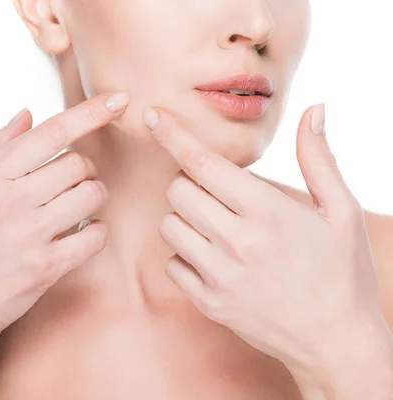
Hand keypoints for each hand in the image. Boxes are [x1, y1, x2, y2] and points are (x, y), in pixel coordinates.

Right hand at [0, 92, 129, 336]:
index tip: (119, 100)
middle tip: (71, 182)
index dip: (90, 112)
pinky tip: (78, 234)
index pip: (51, 133)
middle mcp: (8, 201)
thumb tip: (26, 114)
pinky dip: (94, 231)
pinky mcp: (45, 267)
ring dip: (93, 196)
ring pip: (91, 195)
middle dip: (83, 169)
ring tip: (75, 206)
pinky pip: (94, 236)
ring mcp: (29, 235)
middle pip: (78, 163)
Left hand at [142, 104, 391, 380]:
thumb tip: (312, 110)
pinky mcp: (208, 303)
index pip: (203, 163)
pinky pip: (172, 264)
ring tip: (216, 226)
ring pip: (169, 225)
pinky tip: (213, 258)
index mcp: (267, 212)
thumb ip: (318, 159)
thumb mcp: (342, 213)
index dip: (173, 134)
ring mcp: (219, 276)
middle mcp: (237, 242)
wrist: (337, 342)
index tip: (152, 115)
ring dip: (184, 218)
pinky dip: (184, 255)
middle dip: (189, 183)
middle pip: (178, 190)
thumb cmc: (343, 274)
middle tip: (216, 194)